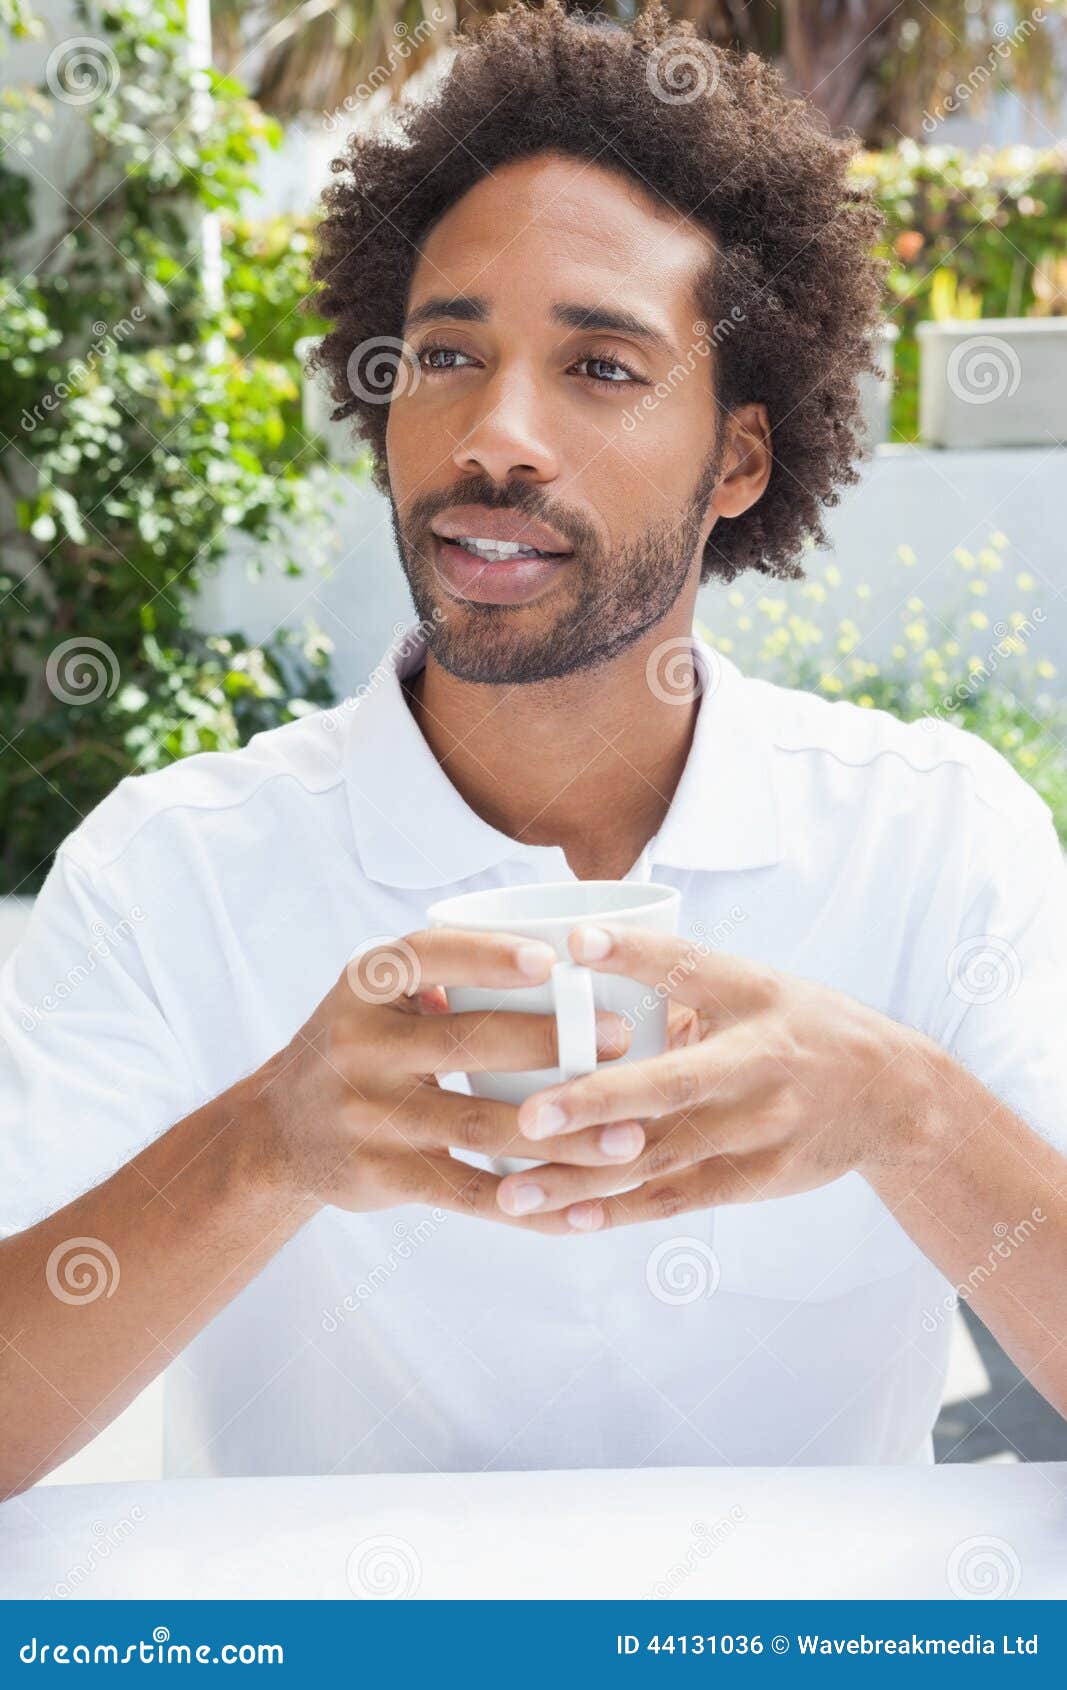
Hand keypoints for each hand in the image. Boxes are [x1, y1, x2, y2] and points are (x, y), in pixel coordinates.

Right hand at [247, 927, 641, 1223]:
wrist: (281, 1131)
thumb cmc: (365, 1046)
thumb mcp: (381, 996)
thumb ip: (448, 973)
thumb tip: (574, 953)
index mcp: (366, 984)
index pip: (427, 957)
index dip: (486, 956)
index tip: (550, 959)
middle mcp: (359, 1045)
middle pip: (466, 1044)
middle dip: (553, 1043)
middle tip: (624, 1040)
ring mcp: (368, 1115)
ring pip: (481, 1126)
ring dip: (563, 1136)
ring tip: (629, 1136)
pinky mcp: (382, 1177)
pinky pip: (469, 1194)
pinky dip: (532, 1206)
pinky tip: (584, 1212)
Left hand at [498, 923, 937, 1230]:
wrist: (894, 1098)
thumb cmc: (797, 1029)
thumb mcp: (753, 987)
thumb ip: (676, 980)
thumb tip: (572, 954)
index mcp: (754, 995)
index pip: (693, 966)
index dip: (636, 954)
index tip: (577, 944)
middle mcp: (761, 1061)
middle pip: (674, 1083)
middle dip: (598, 1103)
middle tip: (529, 1116)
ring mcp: (762, 1127)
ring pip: (661, 1156)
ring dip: (585, 1178)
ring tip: (516, 1191)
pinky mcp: (758, 1179)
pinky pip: (678, 1199)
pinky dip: (620, 1212)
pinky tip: (566, 1220)